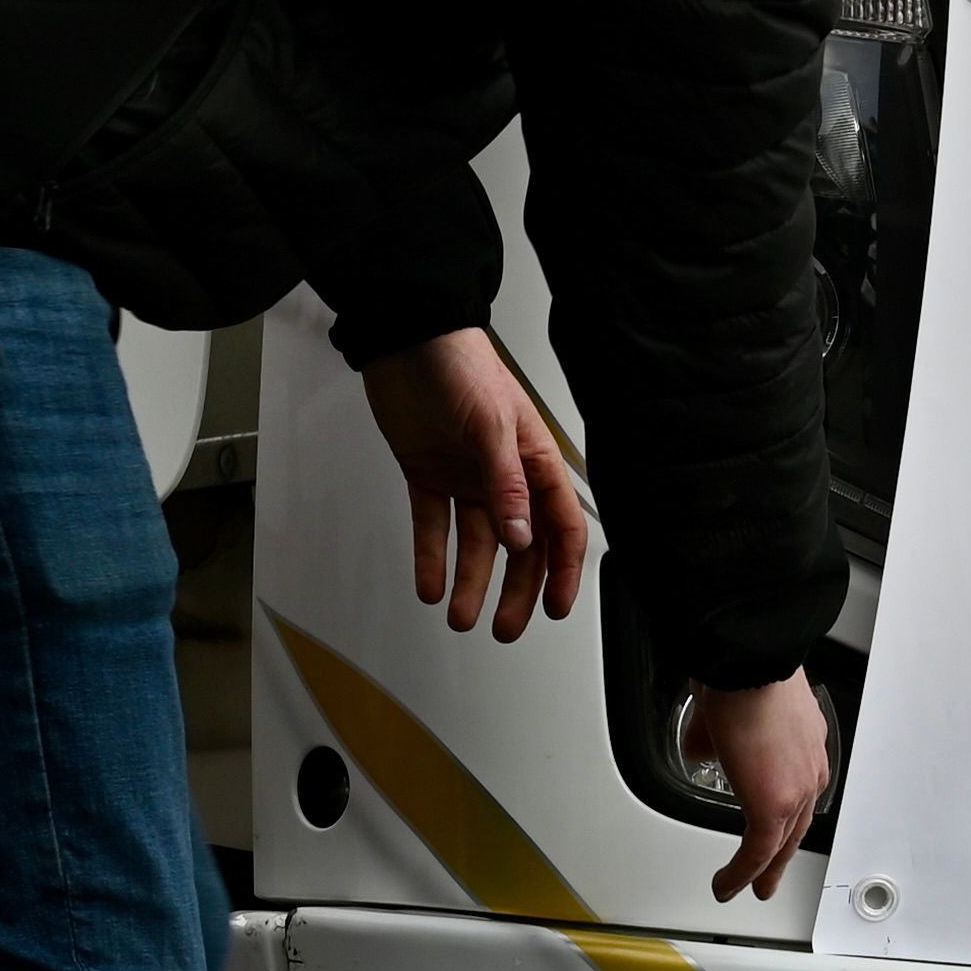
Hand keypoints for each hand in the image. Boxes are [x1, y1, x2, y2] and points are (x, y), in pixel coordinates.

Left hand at [363, 327, 587, 639]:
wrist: (406, 343)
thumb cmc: (461, 369)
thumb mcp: (492, 426)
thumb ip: (507, 485)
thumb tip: (520, 539)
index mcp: (534, 463)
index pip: (560, 527)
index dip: (564, 571)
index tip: (558, 609)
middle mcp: (504, 478)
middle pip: (520, 548)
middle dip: (515, 591)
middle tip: (503, 627)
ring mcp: (467, 479)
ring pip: (476, 545)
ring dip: (471, 582)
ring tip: (460, 617)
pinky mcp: (428, 477)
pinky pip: (433, 527)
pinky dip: (432, 558)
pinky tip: (431, 586)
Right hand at [683, 674, 834, 903]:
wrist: (748, 665)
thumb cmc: (742, 673)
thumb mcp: (729, 708)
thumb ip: (718, 735)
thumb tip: (703, 746)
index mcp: (805, 744)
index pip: (798, 792)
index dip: (784, 817)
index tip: (774, 833)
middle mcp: (810, 767)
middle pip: (797, 824)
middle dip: (780, 855)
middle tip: (768, 878)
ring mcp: (798, 786)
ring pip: (780, 842)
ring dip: (761, 868)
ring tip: (745, 888)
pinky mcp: (775, 804)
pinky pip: (759, 851)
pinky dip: (743, 871)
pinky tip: (730, 885)